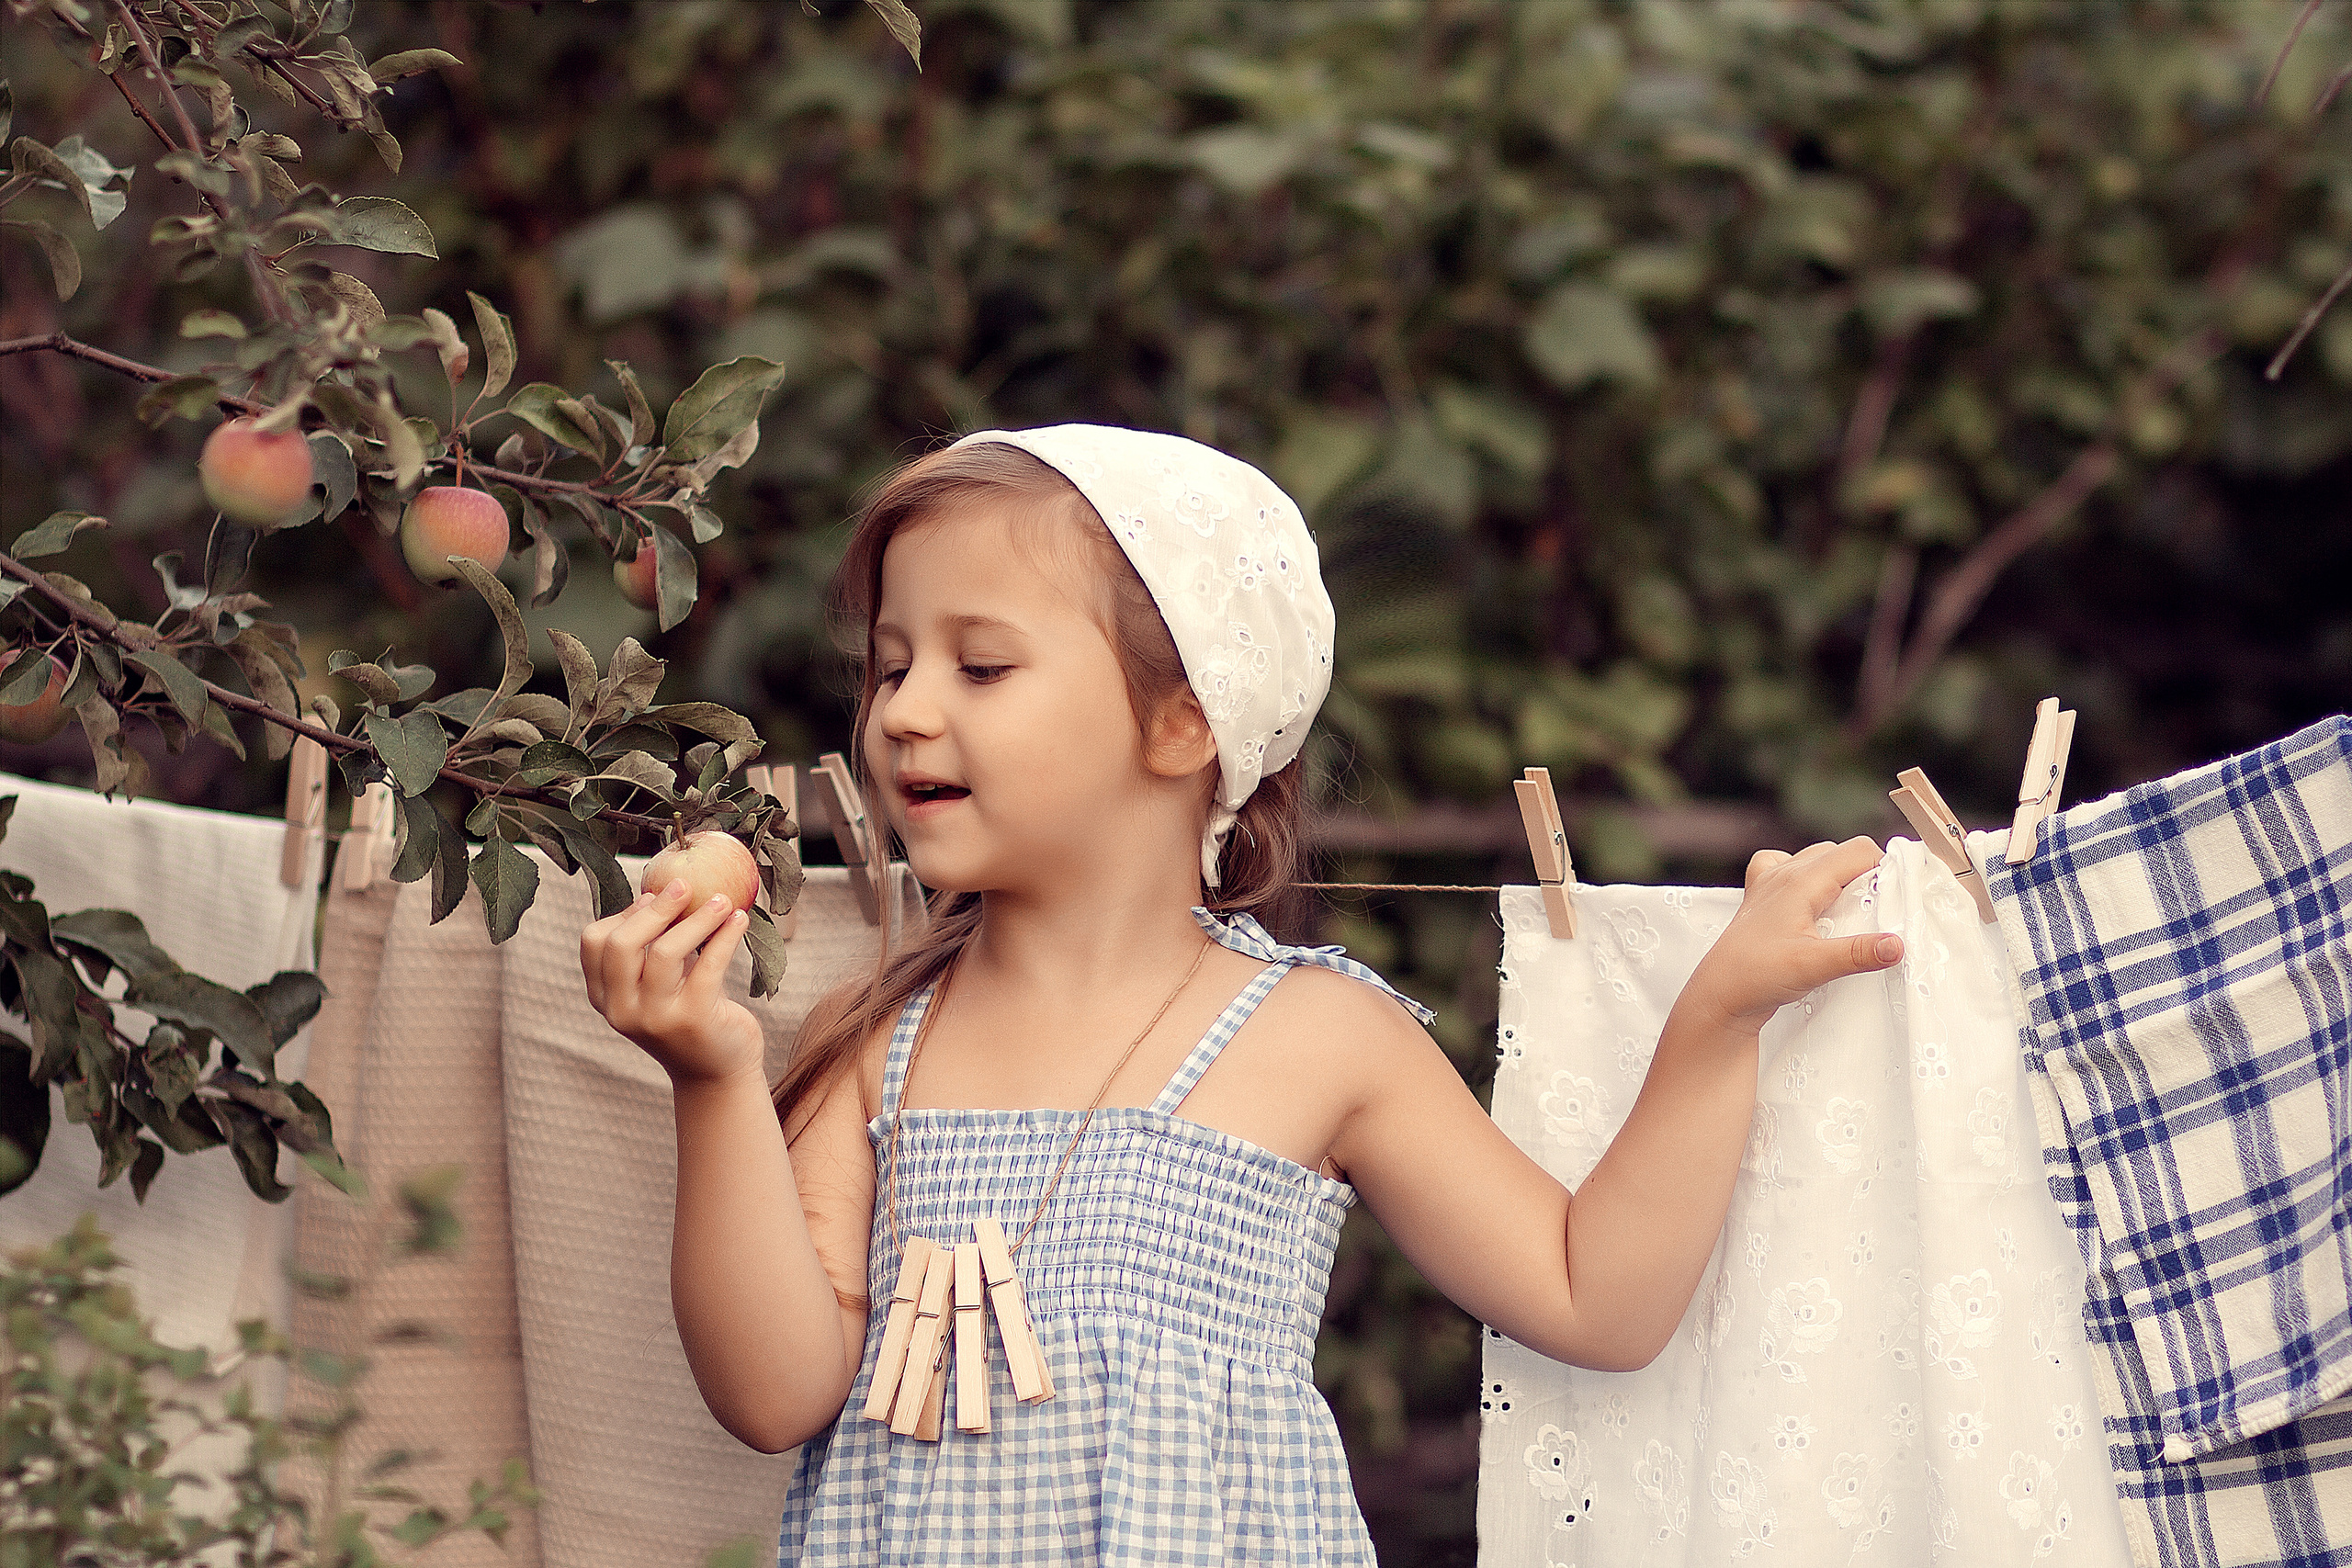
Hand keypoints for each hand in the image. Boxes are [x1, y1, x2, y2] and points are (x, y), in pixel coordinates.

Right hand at [580, 880, 765, 1085]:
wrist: (716, 1073)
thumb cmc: (688, 1015)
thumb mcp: (656, 986)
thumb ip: (649, 949)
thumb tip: (661, 890)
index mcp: (605, 998)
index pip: (594, 943)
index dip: (622, 913)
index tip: (651, 896)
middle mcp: (622, 1010)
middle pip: (622, 944)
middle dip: (655, 908)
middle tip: (685, 885)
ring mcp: (656, 1018)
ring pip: (664, 952)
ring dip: (697, 918)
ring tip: (722, 901)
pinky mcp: (693, 1020)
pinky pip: (709, 965)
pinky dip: (726, 936)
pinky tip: (740, 920)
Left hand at [1679, 836, 1903, 1032]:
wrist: (1718, 994)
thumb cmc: (1756, 975)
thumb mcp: (1814, 966)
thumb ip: (1858, 953)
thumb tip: (1897, 944)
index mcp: (1800, 879)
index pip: (1859, 851)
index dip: (1885, 867)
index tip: (1897, 895)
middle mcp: (1784, 873)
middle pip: (1841, 852)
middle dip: (1865, 874)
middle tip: (1875, 910)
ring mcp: (1770, 882)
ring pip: (1817, 859)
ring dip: (1838, 876)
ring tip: (1847, 913)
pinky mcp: (1762, 897)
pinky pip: (1787, 867)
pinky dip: (1805, 877)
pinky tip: (1812, 903)